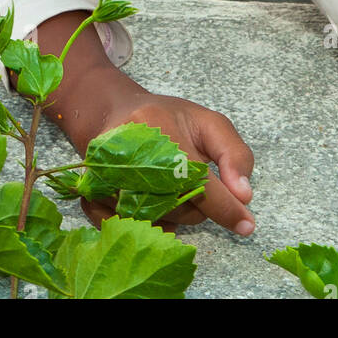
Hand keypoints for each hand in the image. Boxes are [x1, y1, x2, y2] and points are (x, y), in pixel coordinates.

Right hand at [74, 80, 254, 238]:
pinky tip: (148, 201)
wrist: (111, 111)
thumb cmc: (166, 118)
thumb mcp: (208, 123)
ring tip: (168, 185)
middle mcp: (129, 151)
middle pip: (179, 206)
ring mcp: (105, 174)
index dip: (226, 206)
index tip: (247, 225)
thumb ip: (233, 154)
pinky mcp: (91, 192)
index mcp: (162, 128)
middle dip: (197, 204)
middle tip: (189, 178)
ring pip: (156, 220)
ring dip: (172, 213)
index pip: (200, 179)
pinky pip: (129, 227)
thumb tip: (244, 195)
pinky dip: (145, 222)